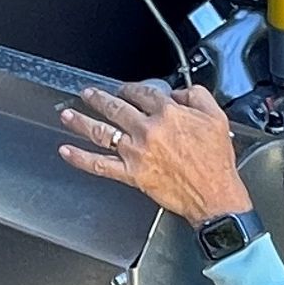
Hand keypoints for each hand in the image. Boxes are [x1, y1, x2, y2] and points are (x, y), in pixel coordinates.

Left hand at [58, 80, 253, 225]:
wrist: (214, 195)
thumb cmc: (216, 161)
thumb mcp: (217, 118)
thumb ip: (197, 96)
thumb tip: (180, 92)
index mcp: (168, 114)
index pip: (143, 93)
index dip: (132, 89)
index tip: (127, 90)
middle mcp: (148, 130)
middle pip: (116, 108)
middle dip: (99, 98)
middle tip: (88, 94)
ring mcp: (136, 152)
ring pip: (101, 131)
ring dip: (81, 121)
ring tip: (68, 114)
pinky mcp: (131, 174)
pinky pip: (99, 165)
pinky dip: (80, 158)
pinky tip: (66, 151)